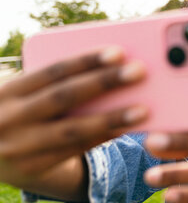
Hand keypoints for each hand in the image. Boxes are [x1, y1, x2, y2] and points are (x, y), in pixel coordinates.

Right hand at [0, 47, 148, 189]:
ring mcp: (19, 146)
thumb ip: (55, 82)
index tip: (119, 52)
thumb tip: (111, 68)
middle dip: (104, 82)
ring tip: (142, 109)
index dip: (86, 60)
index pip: (53, 70)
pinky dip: (102, 138)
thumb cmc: (20, 111)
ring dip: (111, 118)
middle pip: (65, 96)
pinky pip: (75, 151)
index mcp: (8, 90)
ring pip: (73, 130)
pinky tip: (125, 128)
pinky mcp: (33, 167)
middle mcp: (10, 118)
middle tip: (139, 71)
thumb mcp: (23, 94)